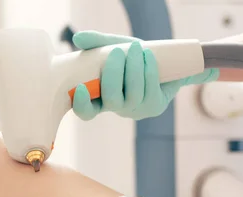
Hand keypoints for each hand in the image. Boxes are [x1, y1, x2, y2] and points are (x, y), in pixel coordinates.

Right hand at [71, 31, 218, 120]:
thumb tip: (77, 38)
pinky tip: (147, 55)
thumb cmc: (132, 56)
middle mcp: (116, 107)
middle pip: (111, 100)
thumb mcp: (113, 46)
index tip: (81, 87)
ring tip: (136, 47)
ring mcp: (136, 109)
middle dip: (113, 75)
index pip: (87, 112)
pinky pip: (150, 91)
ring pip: (133, 95)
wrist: (165, 61)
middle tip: (117, 51)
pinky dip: (148, 70)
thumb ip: (96, 42)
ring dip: (134, 69)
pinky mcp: (154, 106)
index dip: (81, 105)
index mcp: (100, 98)